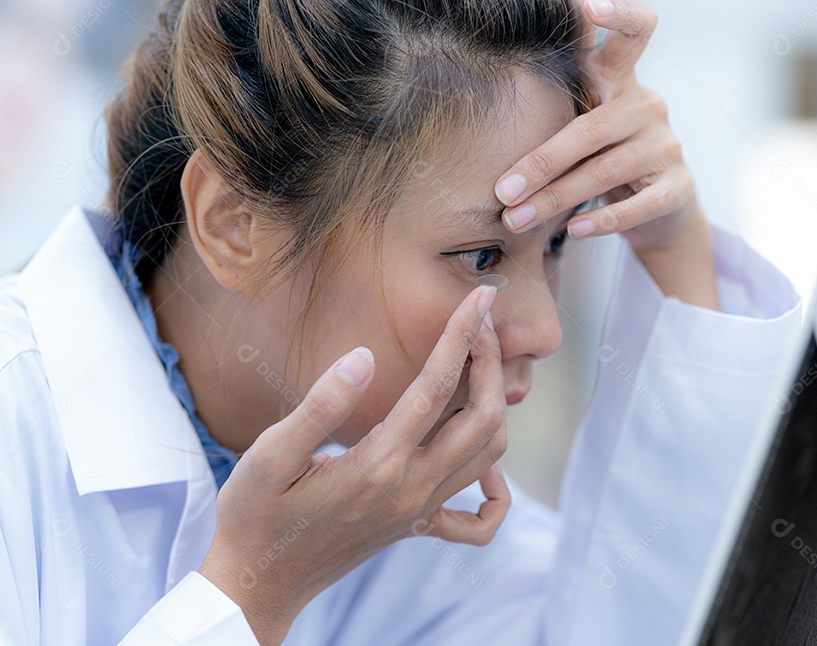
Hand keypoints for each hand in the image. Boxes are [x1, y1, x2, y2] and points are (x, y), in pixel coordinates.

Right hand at [198, 285, 508, 645]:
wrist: (258, 584)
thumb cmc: (255, 515)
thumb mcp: (269, 456)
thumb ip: (320, 404)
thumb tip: (364, 356)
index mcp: (378, 465)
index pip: (436, 387)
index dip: (462, 335)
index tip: (480, 298)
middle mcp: (412, 490)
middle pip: (482, 418)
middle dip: (490, 361)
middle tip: (482, 320)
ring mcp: (420, 512)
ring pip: (488, 457)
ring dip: (495, 406)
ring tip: (480, 364)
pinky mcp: (417, 529)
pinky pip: (477, 522)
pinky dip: (495, 491)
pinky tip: (483, 464)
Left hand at [493, 0, 702, 255]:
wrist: (655, 209)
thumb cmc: (603, 148)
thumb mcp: (586, 104)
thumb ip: (577, 50)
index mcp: (622, 78)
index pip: (636, 29)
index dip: (618, 13)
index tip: (594, 6)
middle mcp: (648, 105)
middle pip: (592, 127)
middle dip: (541, 161)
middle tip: (501, 190)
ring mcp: (666, 148)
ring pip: (606, 170)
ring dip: (556, 199)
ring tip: (516, 219)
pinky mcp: (677, 188)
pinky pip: (638, 204)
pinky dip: (604, 219)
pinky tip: (575, 231)